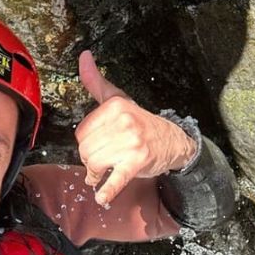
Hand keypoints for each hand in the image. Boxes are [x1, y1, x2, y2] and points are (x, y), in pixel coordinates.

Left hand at [75, 50, 196, 205]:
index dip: (86, 143)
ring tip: (102, 175)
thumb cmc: (140, 121)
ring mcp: (131, 143)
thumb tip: (83, 56)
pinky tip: (102, 197)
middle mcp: (123, 122)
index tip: (97, 145)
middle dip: (89, 160)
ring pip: (94, 164)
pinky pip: (116, 179)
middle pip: (85, 150)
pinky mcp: (137, 163)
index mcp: (115, 106)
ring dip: (95, 175)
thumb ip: (97, 82)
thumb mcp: (119, 99)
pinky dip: (107, 191)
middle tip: (102, 161)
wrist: (173, 141)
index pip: (81, 132)